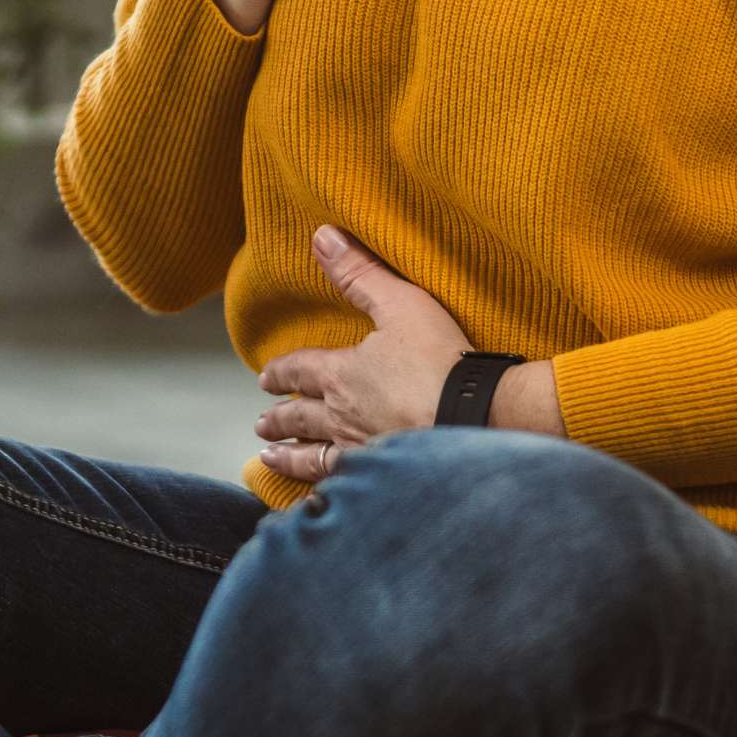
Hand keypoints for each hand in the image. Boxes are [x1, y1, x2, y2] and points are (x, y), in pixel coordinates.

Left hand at [254, 224, 474, 480]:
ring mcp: (361, 453)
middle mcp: (342, 417)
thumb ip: (360, 272)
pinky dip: (321, 491)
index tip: (264, 378)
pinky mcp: (382, 480)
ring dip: (289, 456)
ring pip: (313, 457)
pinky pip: (341, 487)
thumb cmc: (440, 361)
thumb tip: (321, 235)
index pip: (301, 371)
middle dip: (281, 418)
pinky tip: (315, 500)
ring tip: (268, 458)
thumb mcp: (401, 304)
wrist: (474, 421)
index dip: (282, 372)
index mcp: (343, 375)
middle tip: (261, 424)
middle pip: (301, 417)